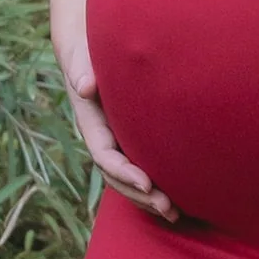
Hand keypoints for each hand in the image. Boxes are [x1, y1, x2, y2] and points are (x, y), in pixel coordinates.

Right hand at [54, 35, 177, 222]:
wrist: (88, 45)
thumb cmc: (87, 48)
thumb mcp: (80, 55)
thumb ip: (80, 69)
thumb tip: (85, 87)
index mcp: (90, 123)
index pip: (104, 156)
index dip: (124, 173)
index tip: (147, 184)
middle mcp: (102, 137)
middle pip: (117, 176)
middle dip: (140, 195)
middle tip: (168, 207)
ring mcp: (116, 140)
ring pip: (129, 178)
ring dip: (148, 198)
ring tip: (175, 213)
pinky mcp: (131, 137)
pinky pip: (140, 167)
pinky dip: (154, 185)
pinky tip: (177, 196)